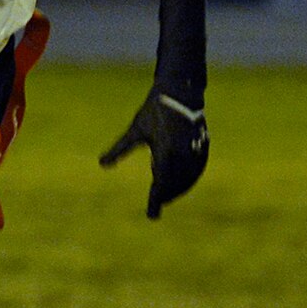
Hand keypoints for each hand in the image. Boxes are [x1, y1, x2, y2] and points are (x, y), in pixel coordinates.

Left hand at [99, 89, 208, 218]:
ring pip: (189, 177)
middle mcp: (184, 152)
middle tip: (156, 203)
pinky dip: (190, 178)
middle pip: (176, 183)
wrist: (179, 91)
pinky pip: (198, 168)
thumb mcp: (135, 130)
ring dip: (179, 188)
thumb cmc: (153, 110)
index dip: (156, 200)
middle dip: (167, 194)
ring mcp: (196, 149)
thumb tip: (102, 163)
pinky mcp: (204, 145)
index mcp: (166, 149)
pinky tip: (182, 182)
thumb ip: (120, 149)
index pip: (160, 183)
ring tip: (167, 195)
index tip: (152, 215)